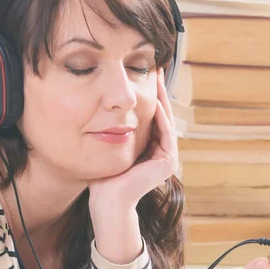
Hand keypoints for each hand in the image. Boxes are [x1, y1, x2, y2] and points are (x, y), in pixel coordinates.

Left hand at [87, 67, 177, 210]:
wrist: (107, 200)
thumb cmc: (103, 176)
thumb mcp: (107, 145)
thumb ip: (111, 130)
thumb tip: (101, 109)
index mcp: (149, 149)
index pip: (151, 116)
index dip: (148, 95)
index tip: (143, 74)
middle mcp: (161, 152)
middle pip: (161, 115)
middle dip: (158, 91)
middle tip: (156, 69)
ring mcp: (167, 158)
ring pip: (165, 121)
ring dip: (162, 99)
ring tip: (158, 78)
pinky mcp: (168, 162)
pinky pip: (165, 134)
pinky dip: (161, 117)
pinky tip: (156, 101)